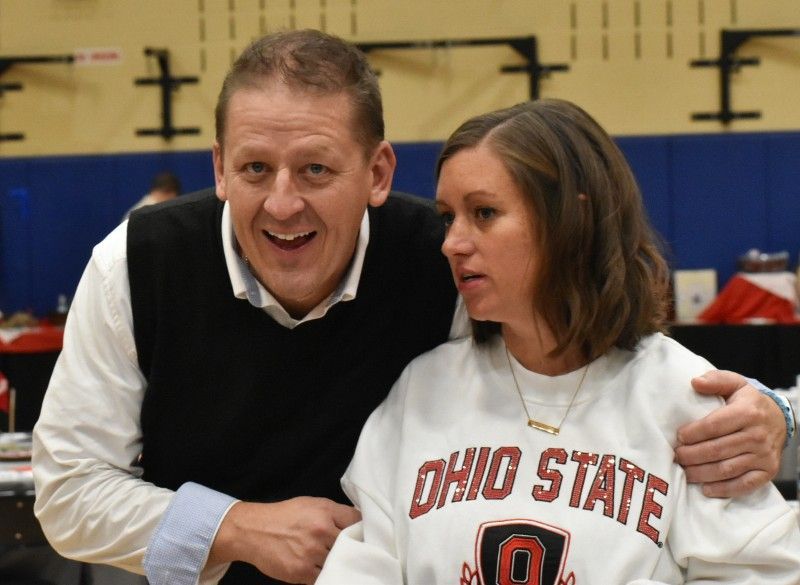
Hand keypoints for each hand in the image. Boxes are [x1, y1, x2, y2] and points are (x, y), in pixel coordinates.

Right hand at [208, 496, 360, 583]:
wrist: (253, 531)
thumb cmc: (283, 516)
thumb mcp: (311, 504)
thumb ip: (334, 512)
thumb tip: (358, 520)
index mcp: (325, 511)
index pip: (357, 520)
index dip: (362, 527)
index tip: (364, 533)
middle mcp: (320, 531)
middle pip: (352, 543)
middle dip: (353, 547)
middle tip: (352, 550)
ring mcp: (311, 553)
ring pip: (339, 562)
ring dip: (338, 563)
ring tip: (335, 560)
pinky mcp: (301, 572)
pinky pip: (324, 577)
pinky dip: (325, 575)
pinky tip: (322, 570)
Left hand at [674, 370, 784, 497]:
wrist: (779, 419)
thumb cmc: (748, 402)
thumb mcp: (735, 384)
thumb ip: (715, 380)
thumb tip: (694, 382)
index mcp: (747, 412)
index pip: (714, 425)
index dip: (693, 433)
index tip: (678, 437)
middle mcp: (757, 436)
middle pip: (717, 450)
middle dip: (692, 455)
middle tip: (676, 456)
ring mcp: (764, 456)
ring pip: (727, 469)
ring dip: (702, 474)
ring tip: (685, 472)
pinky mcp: (767, 472)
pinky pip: (744, 485)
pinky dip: (724, 489)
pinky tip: (706, 488)